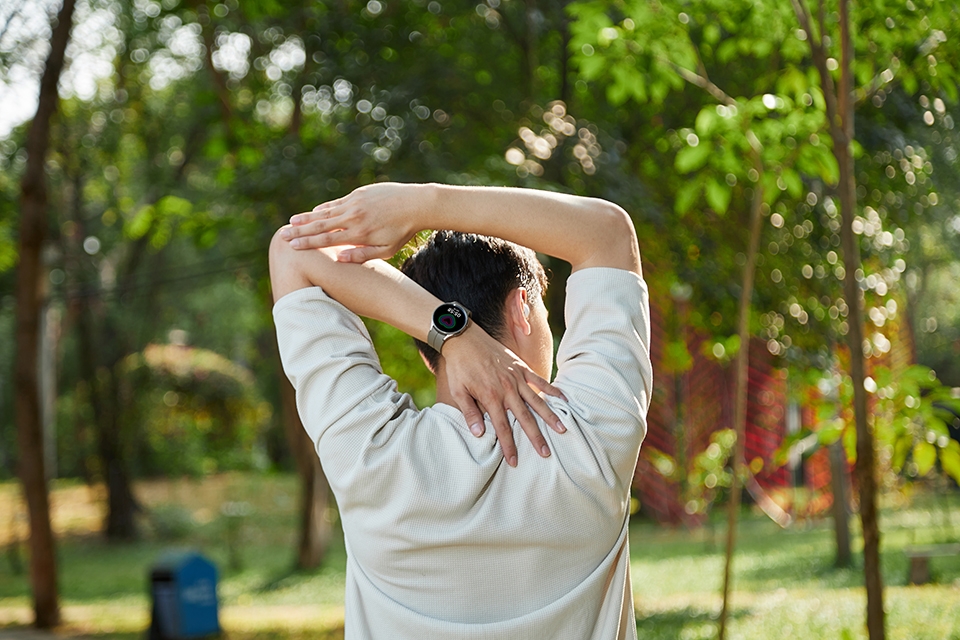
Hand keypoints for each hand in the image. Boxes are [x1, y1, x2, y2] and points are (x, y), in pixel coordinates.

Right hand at [283, 183, 427, 261]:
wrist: (416, 204)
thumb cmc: (402, 231)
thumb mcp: (386, 250)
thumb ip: (362, 255)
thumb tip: (340, 259)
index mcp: (359, 234)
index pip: (327, 240)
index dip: (307, 243)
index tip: (291, 246)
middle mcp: (353, 217)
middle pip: (320, 225)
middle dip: (299, 231)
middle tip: (282, 235)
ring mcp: (355, 203)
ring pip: (326, 212)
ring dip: (307, 218)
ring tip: (291, 222)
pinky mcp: (358, 194)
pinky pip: (337, 202)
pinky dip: (324, 208)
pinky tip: (314, 212)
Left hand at [442, 325, 565, 466]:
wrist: (464, 338)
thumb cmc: (459, 366)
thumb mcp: (458, 391)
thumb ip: (470, 413)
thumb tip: (479, 434)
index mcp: (491, 397)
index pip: (502, 428)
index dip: (509, 446)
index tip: (514, 461)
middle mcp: (507, 389)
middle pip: (525, 418)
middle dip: (535, 437)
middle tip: (545, 453)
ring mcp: (516, 378)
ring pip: (537, 401)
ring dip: (549, 416)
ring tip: (562, 429)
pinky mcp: (521, 367)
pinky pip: (539, 380)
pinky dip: (552, 390)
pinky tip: (563, 399)